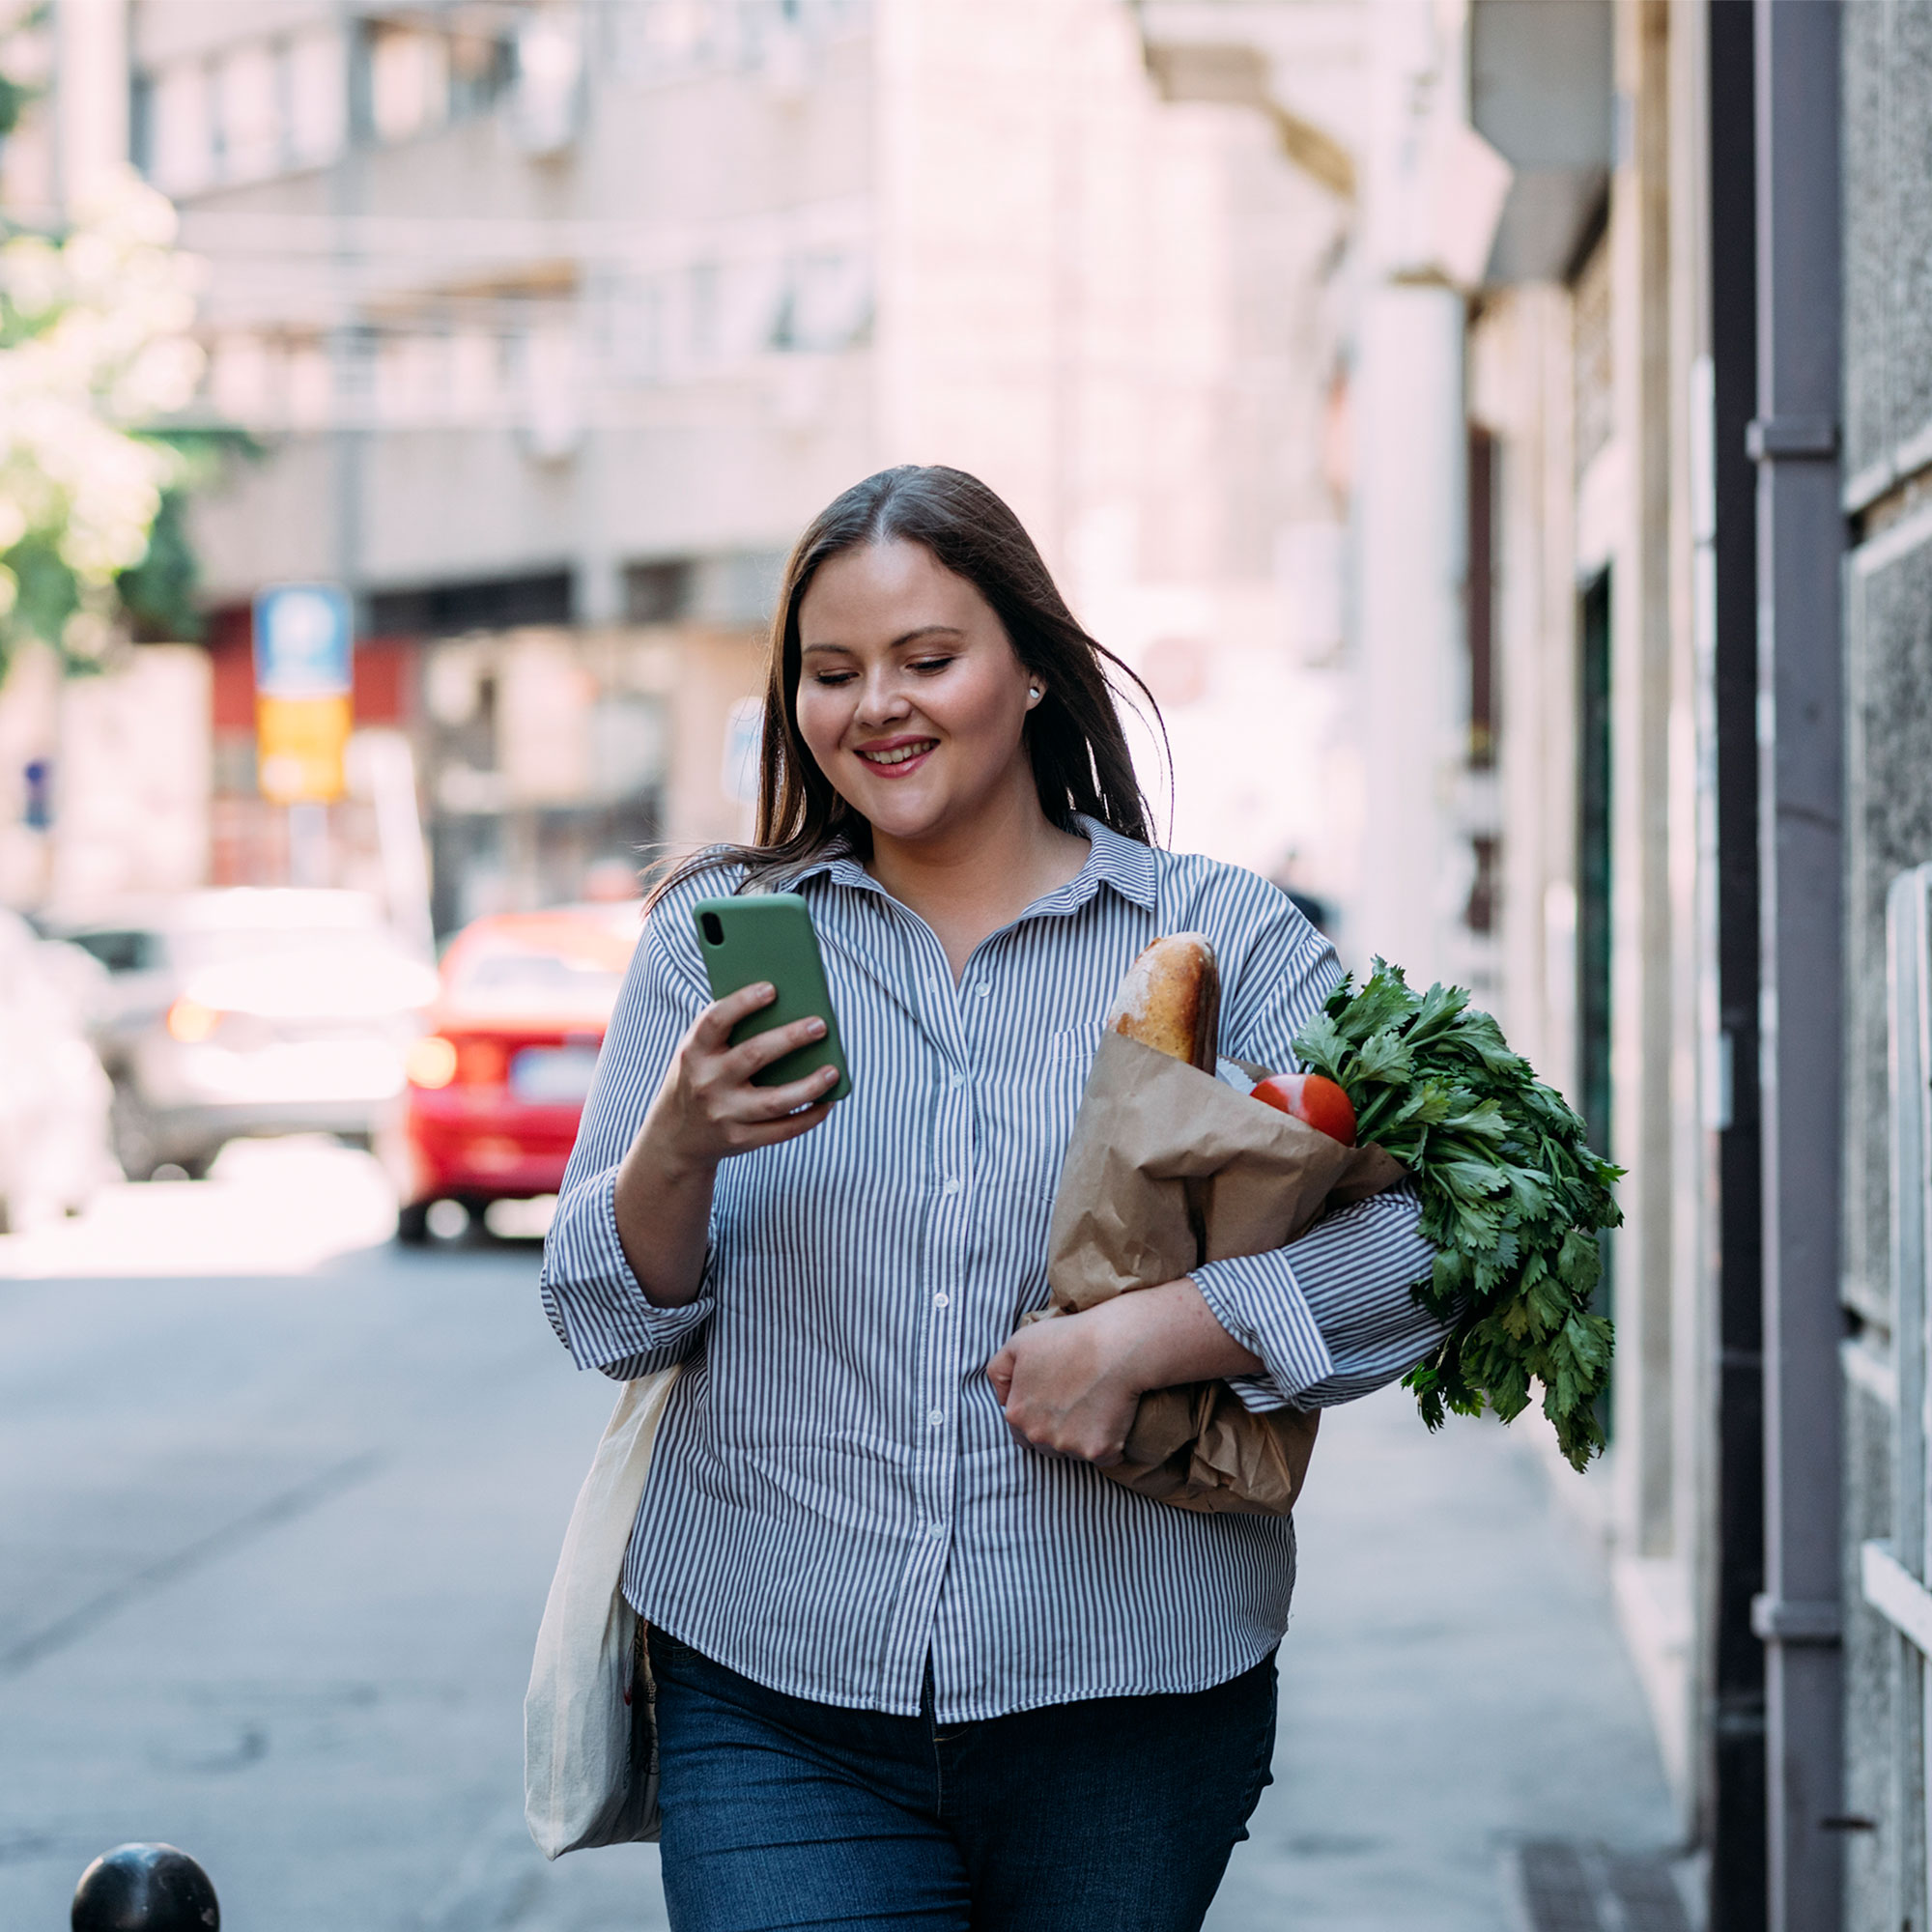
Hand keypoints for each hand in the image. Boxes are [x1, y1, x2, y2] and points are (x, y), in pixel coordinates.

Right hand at [642, 982, 839, 1174]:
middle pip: (753, 1056)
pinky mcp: (740, 1140)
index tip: (772, 989)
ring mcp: (723, 1115)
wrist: (675, 1137)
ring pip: (775, 1101)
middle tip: (820, 1024)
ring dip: (809, 1086)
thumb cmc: (700, 1078)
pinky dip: (809, 1117)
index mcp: (693, 1052)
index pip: (715, 1021)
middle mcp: (706, 1083)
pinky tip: (828, 1101)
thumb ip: (728, 1031)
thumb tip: (787, 1007)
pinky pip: (782, 1130)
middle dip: (790, 1038)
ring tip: (833, 1071)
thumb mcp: (698, 1053)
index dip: (743, 1003)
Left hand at [987, 1300, 1149, 1466]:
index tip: (1055, 1399)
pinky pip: (1104, 1458)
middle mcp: (1039, 1436)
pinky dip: (1110, 1444)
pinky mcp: (1099, 1451)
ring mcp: (1069, 1446)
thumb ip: (999, 1372)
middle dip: (1057, 1430)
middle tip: (1076, 1400)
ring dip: (1082, 1437)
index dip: (1038, 1416)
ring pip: (1073, 1451)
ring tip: (1095, 1404)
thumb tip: (1002, 1400)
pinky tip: (1113, 1417)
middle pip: (1046, 1445)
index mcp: (1017, 1414)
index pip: (1020, 1431)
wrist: (1115, 1344)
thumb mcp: (1019, 1343)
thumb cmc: (1068, 1339)